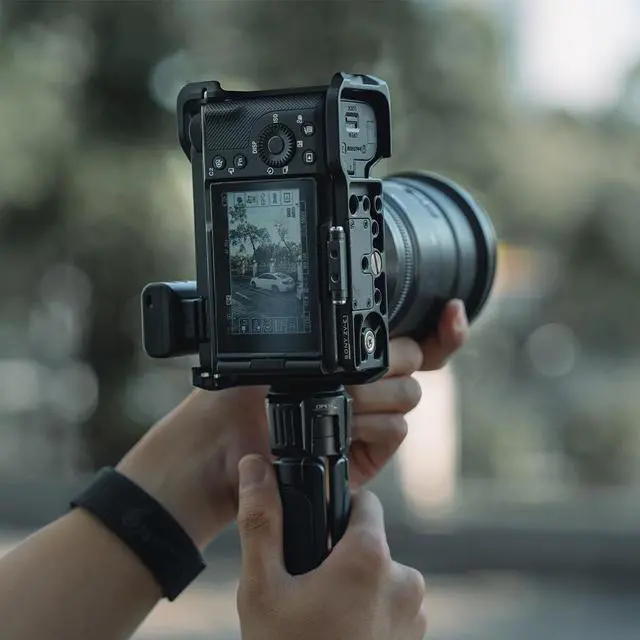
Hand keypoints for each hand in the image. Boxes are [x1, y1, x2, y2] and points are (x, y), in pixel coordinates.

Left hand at [117, 300, 467, 548]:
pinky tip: (344, 426)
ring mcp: (374, 417)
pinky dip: (372, 424)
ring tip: (336, 401)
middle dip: (389, 361)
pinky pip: (396, 429)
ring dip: (374, 395)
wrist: (225, 442)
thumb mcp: (285, 349)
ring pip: (409, 395)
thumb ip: (330, 336)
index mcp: (353, 355)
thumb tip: (367, 311)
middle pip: (416, 360)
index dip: (441, 325)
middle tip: (348, 372)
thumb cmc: (247, 389)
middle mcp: (371, 383)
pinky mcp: (373, 452)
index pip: (413, 335)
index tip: (453, 308)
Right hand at [236, 455, 426, 639]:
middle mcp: (405, 580)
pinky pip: (391, 605)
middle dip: (342, 554)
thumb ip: (261, 520)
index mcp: (371, 557)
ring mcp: (415, 615)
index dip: (338, 509)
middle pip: (370, 542)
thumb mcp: (263, 587)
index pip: (365, 502)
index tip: (317, 531)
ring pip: (381, 575)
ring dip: (357, 585)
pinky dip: (369, 611)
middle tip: (309, 585)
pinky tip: (339, 633)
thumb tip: (254, 466)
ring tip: (322, 615)